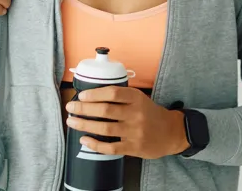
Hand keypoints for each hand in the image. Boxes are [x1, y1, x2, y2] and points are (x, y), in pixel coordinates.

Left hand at [64, 86, 189, 159]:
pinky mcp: (134, 147)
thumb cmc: (150, 113)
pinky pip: (111, 147)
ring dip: (85, 125)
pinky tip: (84, 140)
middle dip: (83, 109)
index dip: (94, 94)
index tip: (81, 96)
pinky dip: (95, 144)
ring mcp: (135, 132)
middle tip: (70, 108)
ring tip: (72, 122)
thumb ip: (120, 96)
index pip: (113, 93)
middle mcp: (136, 114)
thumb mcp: (139, 98)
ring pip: (105, 128)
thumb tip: (91, 96)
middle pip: (105, 110)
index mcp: (136, 98)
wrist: (171, 132)